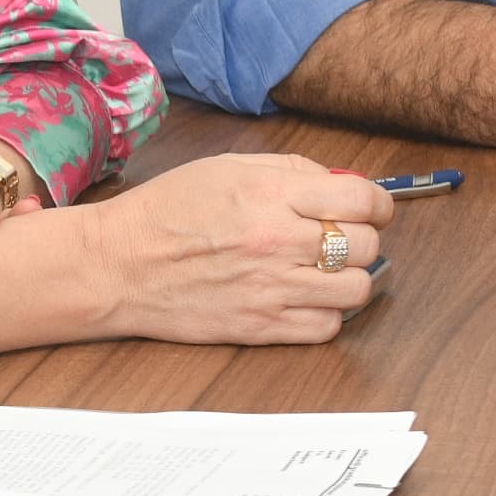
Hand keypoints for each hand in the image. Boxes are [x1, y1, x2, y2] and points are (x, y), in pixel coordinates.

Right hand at [81, 152, 391, 344]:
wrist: (118, 265)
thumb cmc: (165, 212)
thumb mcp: (226, 167)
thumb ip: (288, 170)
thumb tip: (340, 182)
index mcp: (270, 194)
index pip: (361, 198)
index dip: (377, 203)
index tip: (370, 208)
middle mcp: (277, 241)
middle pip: (365, 245)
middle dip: (362, 238)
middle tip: (341, 237)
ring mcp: (271, 289)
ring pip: (356, 290)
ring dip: (349, 278)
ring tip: (326, 271)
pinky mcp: (260, 327)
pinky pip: (326, 328)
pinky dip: (325, 314)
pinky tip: (304, 299)